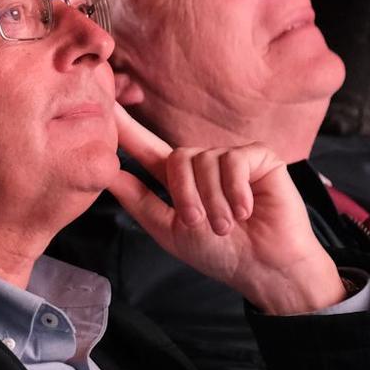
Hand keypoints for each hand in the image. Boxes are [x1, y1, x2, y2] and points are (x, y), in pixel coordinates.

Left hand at [108, 104, 345, 314]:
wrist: (264, 268)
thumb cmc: (220, 253)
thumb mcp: (168, 229)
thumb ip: (137, 198)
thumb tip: (105, 171)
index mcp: (180, 180)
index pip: (147, 147)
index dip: (126, 126)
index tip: (105, 102)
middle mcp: (204, 164)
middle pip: (177, 157)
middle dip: (185, 195)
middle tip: (199, 223)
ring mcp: (231, 158)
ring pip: (205, 161)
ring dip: (213, 201)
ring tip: (227, 225)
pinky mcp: (259, 157)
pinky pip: (234, 160)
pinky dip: (236, 191)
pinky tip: (247, 210)